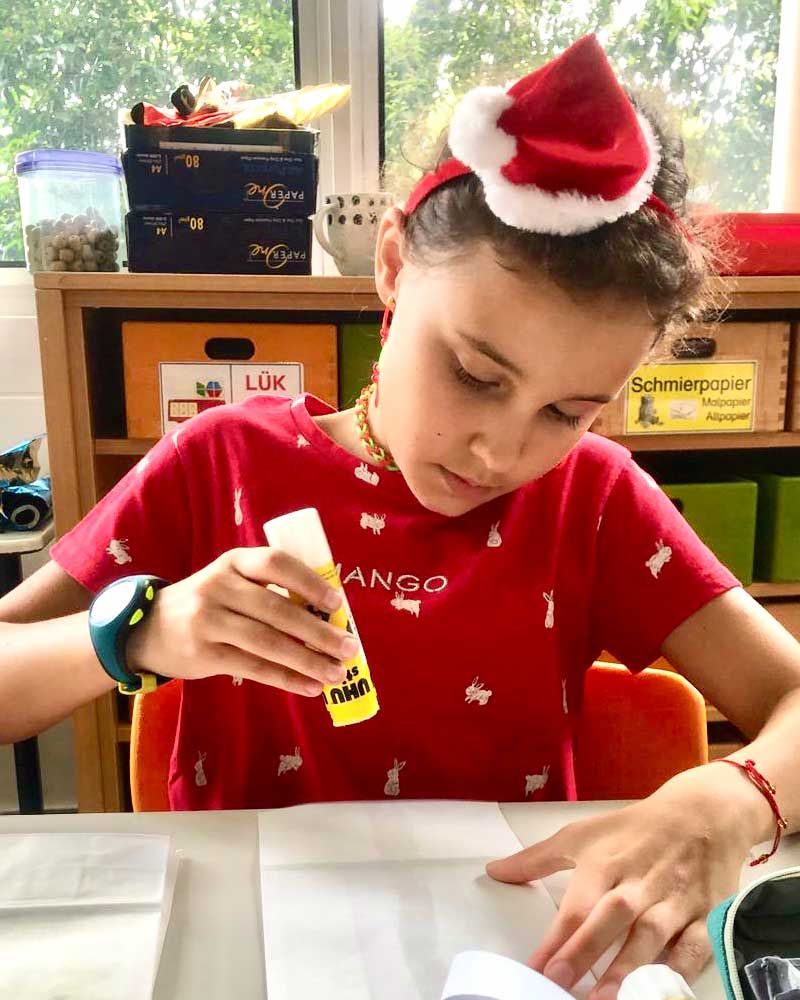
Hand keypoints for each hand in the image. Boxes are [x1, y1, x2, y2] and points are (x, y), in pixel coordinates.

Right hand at [127, 547, 356, 693]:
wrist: (147, 629)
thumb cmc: (208, 603)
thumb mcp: (231, 582)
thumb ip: (269, 591)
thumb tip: (329, 617)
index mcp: (233, 562)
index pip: (275, 563)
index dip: (308, 582)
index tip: (336, 603)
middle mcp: (218, 587)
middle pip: (276, 610)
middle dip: (318, 632)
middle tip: (350, 648)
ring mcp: (208, 621)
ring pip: (267, 643)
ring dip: (308, 660)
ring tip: (337, 674)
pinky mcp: (205, 654)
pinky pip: (253, 668)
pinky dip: (286, 679)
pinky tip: (311, 686)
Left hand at [487, 769, 754, 999]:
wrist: (701, 814)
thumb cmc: (632, 829)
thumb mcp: (581, 835)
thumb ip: (537, 858)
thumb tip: (493, 872)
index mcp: (604, 864)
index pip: (576, 906)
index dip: (555, 939)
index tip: (534, 968)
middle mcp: (637, 884)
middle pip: (610, 917)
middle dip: (586, 950)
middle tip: (561, 982)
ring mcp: (673, 900)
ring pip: (651, 936)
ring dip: (628, 967)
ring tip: (604, 998)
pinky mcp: (706, 914)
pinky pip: (696, 945)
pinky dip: (681, 968)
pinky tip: (661, 988)